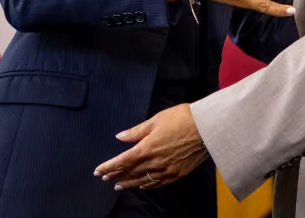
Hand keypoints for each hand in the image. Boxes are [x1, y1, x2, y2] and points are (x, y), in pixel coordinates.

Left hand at [94, 104, 208, 190]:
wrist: (207, 127)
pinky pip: (159, 183)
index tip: (97, 171)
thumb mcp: (157, 120)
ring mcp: (167, 169)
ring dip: (129, 183)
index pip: (122, 161)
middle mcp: (155, 162)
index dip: (109, 167)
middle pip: (131, 172)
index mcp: (147, 147)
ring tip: (119, 186)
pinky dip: (148, 185)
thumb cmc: (182, 118)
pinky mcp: (178, 173)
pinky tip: (143, 186)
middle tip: (105, 179)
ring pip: (143, 180)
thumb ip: (137, 131)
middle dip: (116, 176)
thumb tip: (120, 136)